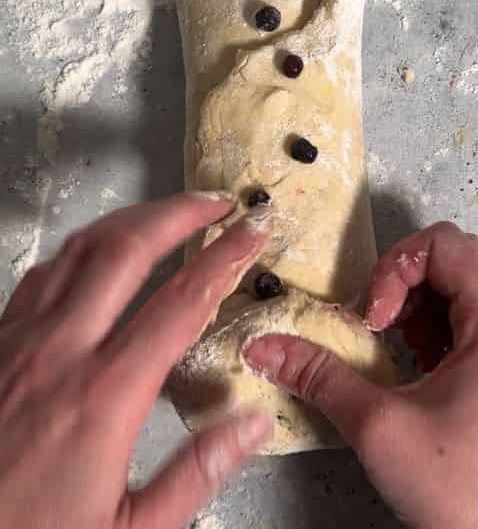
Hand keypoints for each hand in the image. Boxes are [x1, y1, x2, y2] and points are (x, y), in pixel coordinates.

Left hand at [0, 193, 272, 528]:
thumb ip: (194, 474)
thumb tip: (251, 424)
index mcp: (104, 395)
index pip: (184, 300)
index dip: (227, 254)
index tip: (255, 228)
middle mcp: (57, 354)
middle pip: (125, 249)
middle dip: (179, 211)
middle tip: (216, 201)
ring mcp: (15, 346)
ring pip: (76, 250)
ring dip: (128, 221)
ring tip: (164, 215)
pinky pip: (37, 278)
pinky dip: (79, 251)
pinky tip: (94, 259)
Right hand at [242, 222, 477, 528]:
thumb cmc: (450, 485)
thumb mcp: (377, 426)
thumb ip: (320, 376)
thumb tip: (265, 346)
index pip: (448, 245)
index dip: (398, 266)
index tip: (373, 318)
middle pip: (458, 257)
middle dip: (405, 277)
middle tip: (375, 322)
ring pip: (462, 285)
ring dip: (417, 300)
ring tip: (387, 343)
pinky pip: (467, 318)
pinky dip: (432, 325)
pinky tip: (407, 362)